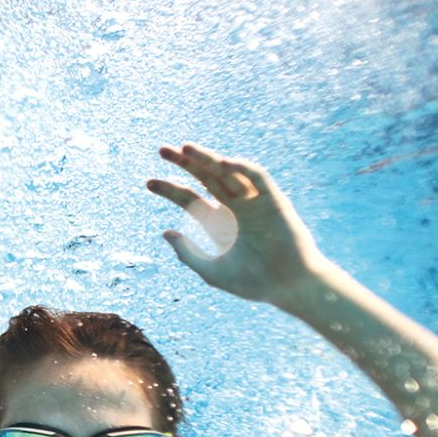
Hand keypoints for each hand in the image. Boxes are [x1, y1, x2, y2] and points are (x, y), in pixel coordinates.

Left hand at [146, 144, 338, 307]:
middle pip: (205, 177)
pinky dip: (243, 168)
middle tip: (161, 150)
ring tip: (185, 148)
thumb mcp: (213, 271)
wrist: (289, 288)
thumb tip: (165, 232)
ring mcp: (253, 202)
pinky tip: (224, 162)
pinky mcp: (274, 201)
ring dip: (207, 158)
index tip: (148, 183)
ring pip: (227, 172)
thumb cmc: (254, 282)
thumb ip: (188, 253)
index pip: (190, 198)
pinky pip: (258, 178)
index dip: (170, 189)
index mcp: (218, 222)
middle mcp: (234, 207)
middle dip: (185, 162)